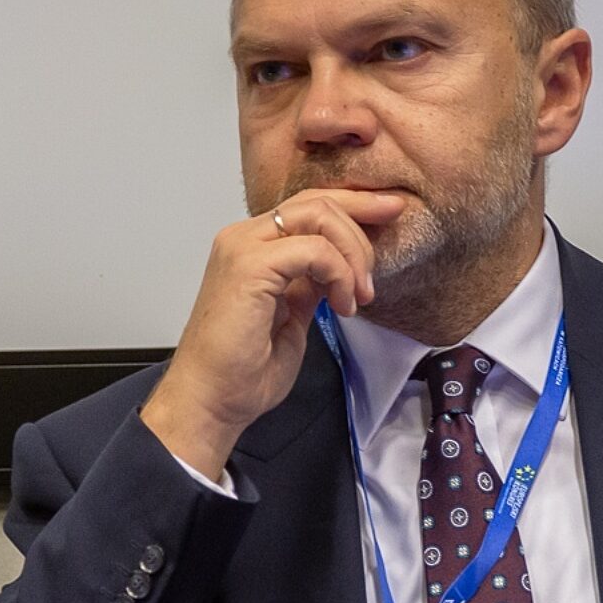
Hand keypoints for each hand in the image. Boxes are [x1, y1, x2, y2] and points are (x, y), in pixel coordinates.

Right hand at [140, 189, 406, 477]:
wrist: (212, 402)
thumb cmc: (243, 371)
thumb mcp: (291, 314)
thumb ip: (309, 283)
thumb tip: (337, 269)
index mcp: (251, 247)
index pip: (308, 205)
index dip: (354, 205)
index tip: (391, 213)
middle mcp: (243, 238)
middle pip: (316, 201)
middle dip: (363, 219)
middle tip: (378, 268)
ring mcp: (244, 248)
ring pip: (318, 215)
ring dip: (353, 254)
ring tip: (359, 296)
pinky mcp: (250, 267)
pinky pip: (315, 249)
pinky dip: (340, 274)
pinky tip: (342, 306)